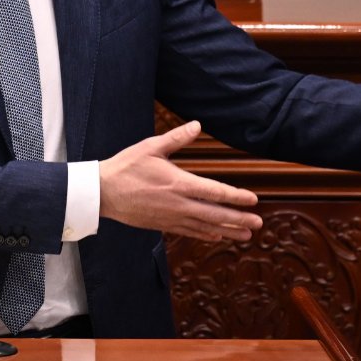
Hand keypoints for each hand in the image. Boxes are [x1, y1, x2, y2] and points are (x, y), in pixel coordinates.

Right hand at [99, 120, 263, 241]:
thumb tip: (197, 124)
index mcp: (178, 183)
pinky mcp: (162, 224)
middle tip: (259, 222)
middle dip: (239, 219)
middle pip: (215, 214)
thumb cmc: (126, 167)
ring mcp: (171, 217)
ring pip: (205, 226)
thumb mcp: (151, 147)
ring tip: (247, 235)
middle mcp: (178, 204)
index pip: (214, 191)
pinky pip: (189, 232)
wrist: (102, 193)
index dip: (236, 196)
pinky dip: (206, 235)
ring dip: (228, 230)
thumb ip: (177, 138)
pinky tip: (218, 236)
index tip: (253, 199)